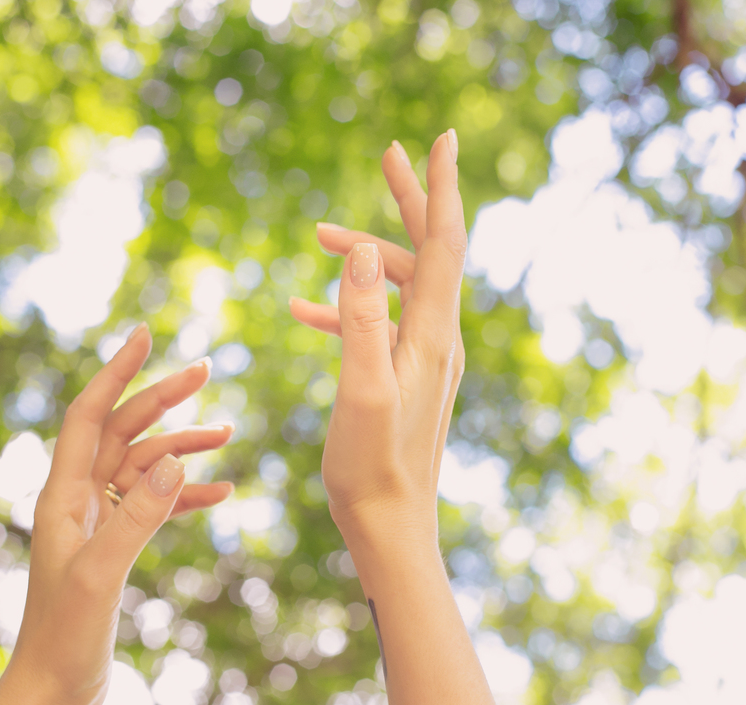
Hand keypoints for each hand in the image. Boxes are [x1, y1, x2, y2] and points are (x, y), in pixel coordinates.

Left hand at [0, 324, 233, 704]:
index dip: (116, 372)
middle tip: (206, 370)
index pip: (89, 415)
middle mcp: (76, 499)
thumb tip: (176, 461)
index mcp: (61, 495)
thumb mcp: (102, 574)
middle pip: (122, 430)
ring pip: (143, 465)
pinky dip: (186, 494)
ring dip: (182, 447)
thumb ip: (137, 516)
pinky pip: (154, 504)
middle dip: (161, 399)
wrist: (54, 690)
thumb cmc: (64, 636)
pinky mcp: (114, 547)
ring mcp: (97, 522)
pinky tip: (221, 491)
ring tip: (227, 432)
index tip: (145, 336)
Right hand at [289, 131, 466, 555]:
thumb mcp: (360, 388)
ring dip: (360, 258)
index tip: (442, 138)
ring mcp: (424, 357)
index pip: (442, 242)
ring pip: (398, 285)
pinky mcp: (406, 376)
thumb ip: (360, 318)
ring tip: (313, 238)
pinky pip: (380, 323)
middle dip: (410, 200)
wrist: (391, 525)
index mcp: (431, 334)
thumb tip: (357, 248)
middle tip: (390, 154)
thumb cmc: (371, 466)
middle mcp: (438, 338)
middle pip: (428, 251)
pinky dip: (347, 308)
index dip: (440, 187)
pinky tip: (303, 315)